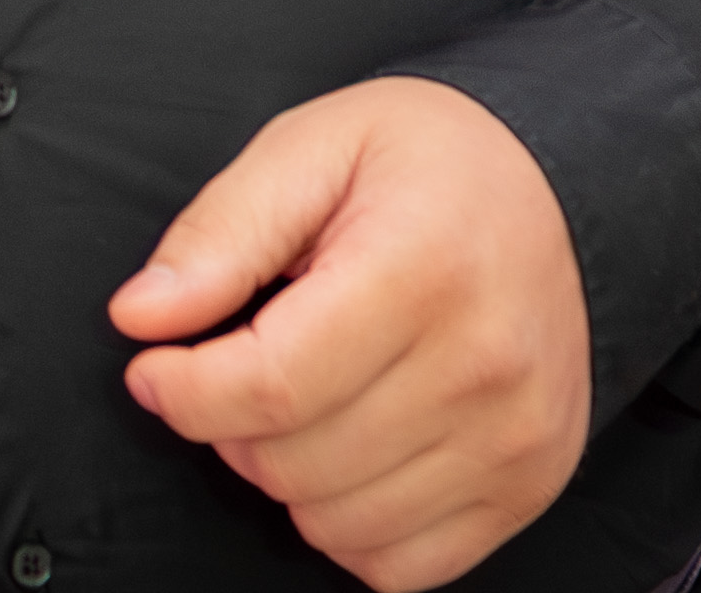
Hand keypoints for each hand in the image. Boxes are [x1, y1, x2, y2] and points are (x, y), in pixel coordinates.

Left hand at [114, 78, 595, 591]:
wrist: (559, 187)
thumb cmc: (426, 164)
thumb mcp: (310, 148)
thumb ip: (220, 234)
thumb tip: (142, 316)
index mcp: (421, 269)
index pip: (269, 387)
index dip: (182, 390)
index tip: (157, 366)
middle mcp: (483, 365)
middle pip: (292, 463)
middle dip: (232, 424)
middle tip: (248, 361)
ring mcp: (515, 438)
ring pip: (335, 523)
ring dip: (288, 475)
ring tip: (309, 395)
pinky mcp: (530, 484)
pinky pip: (400, 566)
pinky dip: (351, 524)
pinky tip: (353, 450)